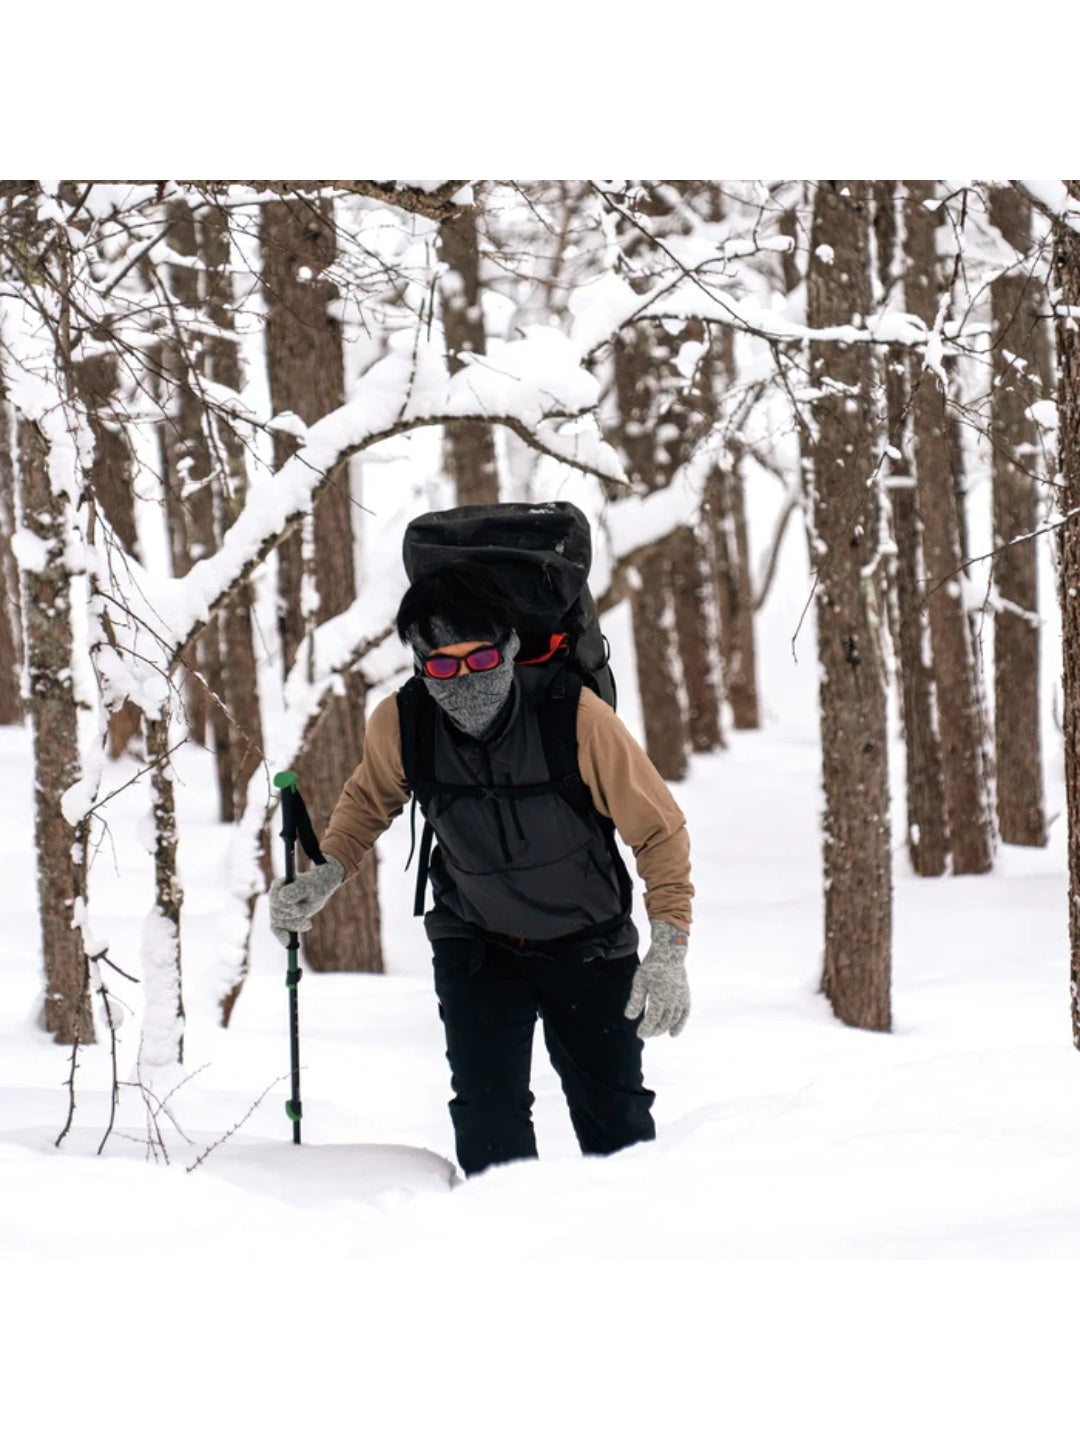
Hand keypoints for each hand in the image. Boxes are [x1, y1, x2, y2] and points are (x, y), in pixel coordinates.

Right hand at [269, 856, 345, 946]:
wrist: (317, 889)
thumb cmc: (314, 886)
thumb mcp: (309, 886)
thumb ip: (295, 890)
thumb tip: (283, 898)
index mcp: (278, 885)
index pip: (278, 901)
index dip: (291, 910)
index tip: (304, 919)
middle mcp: (274, 896)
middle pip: (277, 914)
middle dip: (294, 920)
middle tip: (309, 924)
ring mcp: (275, 907)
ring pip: (278, 923)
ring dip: (293, 926)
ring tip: (307, 923)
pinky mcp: (279, 917)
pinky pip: (276, 929)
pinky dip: (282, 937)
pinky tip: (289, 944)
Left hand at [624, 919, 689, 1037]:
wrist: (669, 953)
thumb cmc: (652, 966)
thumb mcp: (639, 981)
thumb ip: (636, 1000)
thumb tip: (630, 1017)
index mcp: (659, 996)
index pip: (652, 1020)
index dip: (646, 1029)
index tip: (639, 1033)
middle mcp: (672, 1000)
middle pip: (663, 1022)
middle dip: (654, 1031)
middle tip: (646, 1034)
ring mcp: (680, 998)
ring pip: (673, 1020)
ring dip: (664, 1029)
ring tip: (655, 1032)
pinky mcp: (686, 995)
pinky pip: (684, 1014)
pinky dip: (680, 1025)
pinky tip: (673, 1034)